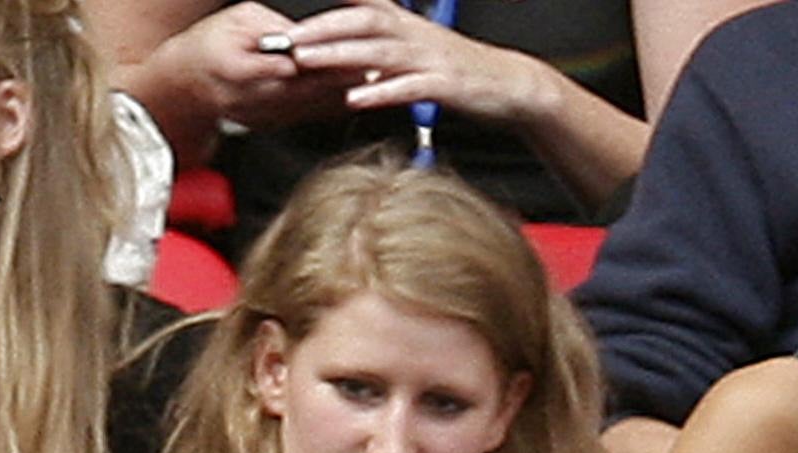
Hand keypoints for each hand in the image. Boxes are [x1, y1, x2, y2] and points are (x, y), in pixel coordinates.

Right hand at [157, 2, 355, 129]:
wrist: (186, 87)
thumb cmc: (209, 47)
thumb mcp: (236, 20)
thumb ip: (270, 26)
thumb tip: (299, 34)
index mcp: (244, 69)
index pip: (297, 63)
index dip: (329, 56)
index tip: (356, 48)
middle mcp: (258, 97)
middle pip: (311, 87)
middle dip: (345, 76)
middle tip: (376, 63)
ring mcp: (266, 115)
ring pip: (313, 105)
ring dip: (345, 93)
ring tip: (373, 79)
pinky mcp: (272, 123)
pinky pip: (308, 117)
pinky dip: (332, 107)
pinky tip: (351, 97)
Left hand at [287, 0, 554, 127]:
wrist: (510, 85)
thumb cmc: (459, 73)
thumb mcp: (417, 52)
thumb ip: (382, 52)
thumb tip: (346, 57)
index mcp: (406, 25)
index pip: (363, 5)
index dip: (331, 8)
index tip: (293, 18)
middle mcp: (414, 35)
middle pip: (362, 21)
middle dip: (321, 28)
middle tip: (287, 40)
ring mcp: (428, 58)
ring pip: (378, 50)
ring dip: (338, 54)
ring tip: (306, 61)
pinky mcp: (443, 85)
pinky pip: (407, 86)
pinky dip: (379, 91)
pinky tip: (355, 98)